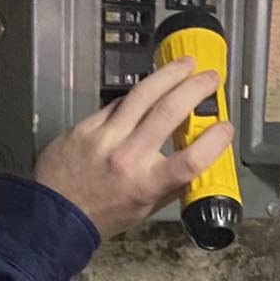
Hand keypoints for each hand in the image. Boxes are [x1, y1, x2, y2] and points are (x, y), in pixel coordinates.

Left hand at [33, 59, 234, 239]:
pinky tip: (148, 89)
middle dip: (195, 88)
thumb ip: (170, 184)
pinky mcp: (86, 126)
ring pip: (142, 95)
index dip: (214, 140)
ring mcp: (104, 137)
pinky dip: (136, 95)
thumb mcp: (145, 209)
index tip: (225, 126)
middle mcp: (128, 157)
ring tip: (185, 64)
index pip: (191, 158)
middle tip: (211, 77)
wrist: (54, 216)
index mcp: (147, 184)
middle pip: (169, 111)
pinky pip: (116, 103)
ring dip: (168, 75)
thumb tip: (196, 158)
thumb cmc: (103, 216)